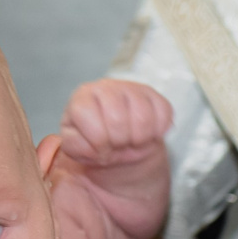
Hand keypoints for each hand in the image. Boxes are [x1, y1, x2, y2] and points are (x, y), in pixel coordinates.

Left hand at [58, 79, 173, 168]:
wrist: (119, 145)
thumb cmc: (96, 144)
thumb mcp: (78, 148)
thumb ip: (74, 148)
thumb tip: (84, 151)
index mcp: (81, 98)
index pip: (90, 120)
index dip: (97, 143)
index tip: (100, 149)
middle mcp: (105, 87)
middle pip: (118, 119)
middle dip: (118, 142)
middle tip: (117, 145)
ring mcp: (131, 88)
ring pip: (143, 118)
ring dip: (138, 139)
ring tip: (131, 140)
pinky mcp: (153, 95)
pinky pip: (163, 114)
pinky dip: (157, 132)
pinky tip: (147, 134)